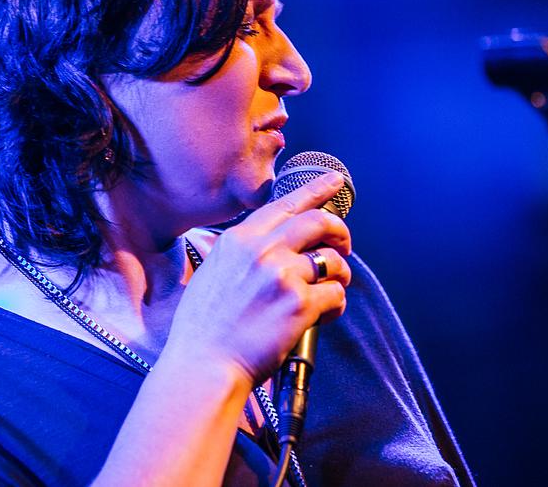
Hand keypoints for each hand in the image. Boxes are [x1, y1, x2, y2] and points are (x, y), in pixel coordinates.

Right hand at [165, 172, 352, 385]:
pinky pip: (336, 294)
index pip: (286, 204)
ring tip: (331, 289)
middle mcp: (262, 251)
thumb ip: (242, 253)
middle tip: (344, 246)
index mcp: (239, 240)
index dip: (316, 190)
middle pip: (319, 222)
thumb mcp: (214, 272)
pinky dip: (336, 305)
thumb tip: (274, 244)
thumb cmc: (204, 328)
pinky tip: (324, 315)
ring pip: (333, 261)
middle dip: (340, 232)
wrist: (203, 366)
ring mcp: (282, 276)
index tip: (335, 181)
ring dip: (340, 275)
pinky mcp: (299, 304)